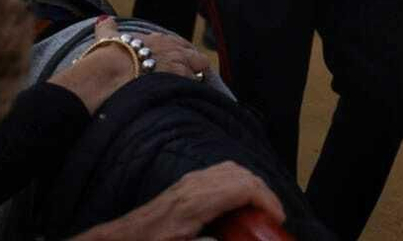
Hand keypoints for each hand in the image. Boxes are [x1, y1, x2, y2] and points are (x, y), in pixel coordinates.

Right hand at [49, 16, 212, 113]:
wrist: (109, 74)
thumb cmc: (107, 56)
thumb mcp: (107, 38)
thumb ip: (108, 28)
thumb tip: (104, 19)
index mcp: (158, 40)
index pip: (179, 45)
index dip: (179, 54)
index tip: (175, 62)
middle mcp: (174, 51)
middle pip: (197, 57)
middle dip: (194, 67)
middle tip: (185, 78)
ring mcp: (180, 66)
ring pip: (199, 74)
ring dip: (192, 83)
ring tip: (182, 94)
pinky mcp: (181, 83)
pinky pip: (193, 91)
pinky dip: (190, 97)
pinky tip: (182, 103)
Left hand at [68, 161, 284, 240]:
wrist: (125, 237)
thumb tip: (235, 240)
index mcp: (197, 203)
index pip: (244, 189)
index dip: (267, 201)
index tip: (278, 218)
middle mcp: (196, 185)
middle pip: (243, 176)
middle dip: (265, 193)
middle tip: (275, 216)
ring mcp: (192, 180)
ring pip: (234, 169)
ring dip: (253, 184)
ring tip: (261, 207)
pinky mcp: (188, 182)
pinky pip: (223, 171)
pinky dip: (240, 180)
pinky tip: (241, 198)